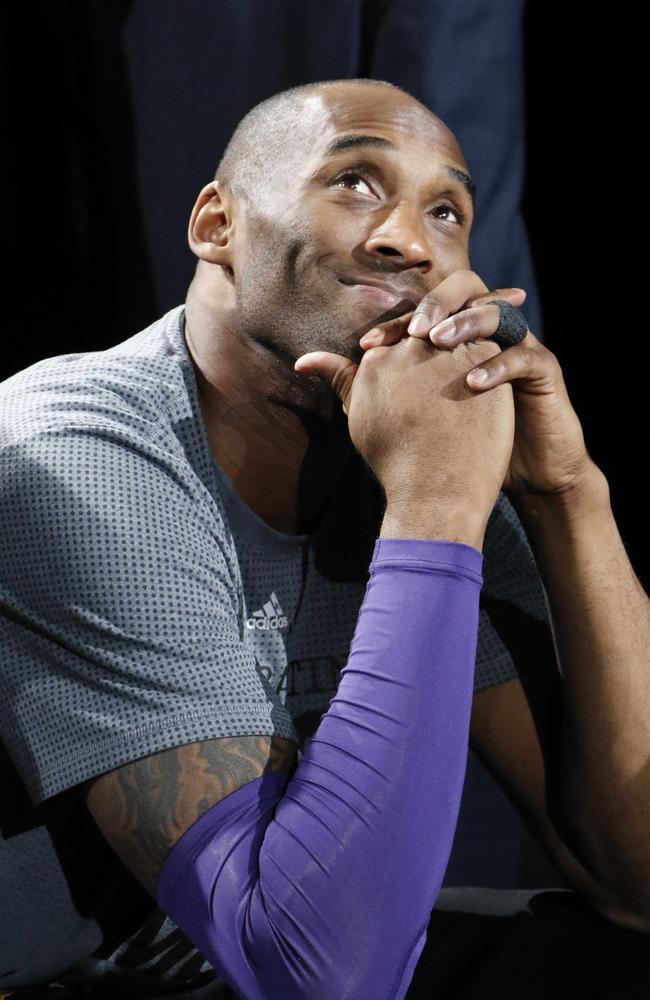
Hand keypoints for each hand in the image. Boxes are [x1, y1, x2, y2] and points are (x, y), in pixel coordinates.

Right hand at [294, 321, 514, 538]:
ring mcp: (447, 353)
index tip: (433, 383)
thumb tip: (302, 360)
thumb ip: (338, 378)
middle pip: (430, 327)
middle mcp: (410, 348)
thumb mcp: (359, 416)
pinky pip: (494, 342)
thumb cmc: (395, 461)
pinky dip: (497, 356)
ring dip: (474, 344)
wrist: (434, 490)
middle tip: (466, 367)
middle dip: (445, 341)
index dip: (419, 356)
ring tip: (479, 376)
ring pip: (463, 330)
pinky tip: (500, 377)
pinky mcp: (483, 362)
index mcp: (378, 358)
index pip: (400, 336)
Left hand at [358, 269, 594, 499]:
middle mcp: (487, 333)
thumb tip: (301, 363)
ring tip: (438, 345)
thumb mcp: (404, 412)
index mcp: (456, 337)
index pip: (426, 309)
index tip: (367, 345)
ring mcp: (517, 346)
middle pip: (465, 290)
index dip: (396, 322)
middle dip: (435, 305)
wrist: (522, 473)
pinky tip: (472, 384)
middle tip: (413, 333)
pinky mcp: (544, 371)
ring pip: (497, 312)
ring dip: (465, 324)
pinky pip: (524, 355)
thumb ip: (358, 384)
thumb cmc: (464, 444)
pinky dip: (498, 365)